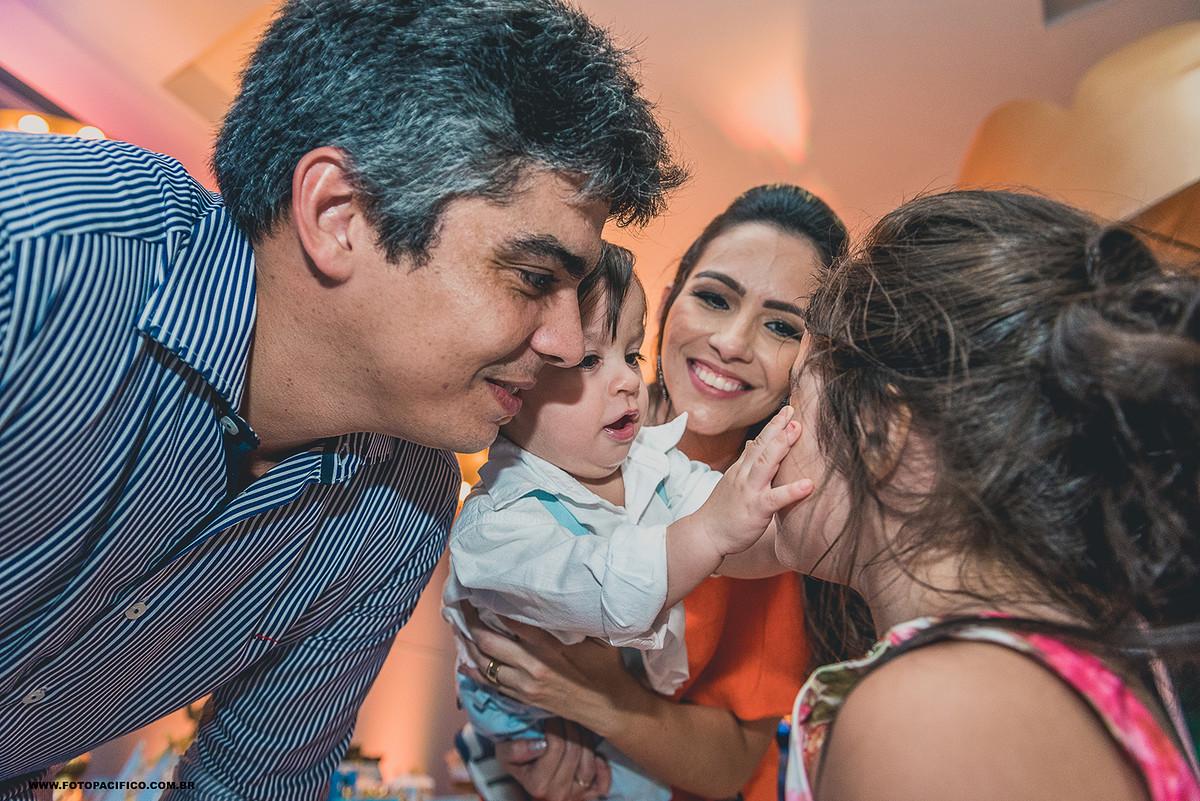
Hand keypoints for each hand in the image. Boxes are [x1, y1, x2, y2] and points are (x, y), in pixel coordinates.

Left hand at [455, 604, 640, 735]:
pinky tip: (465, 662)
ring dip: (470, 645)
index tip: (482, 590)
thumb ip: (575, 618)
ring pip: (484, 663)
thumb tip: (560, 595)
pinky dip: (475, 672)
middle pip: (488, 640)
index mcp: (550, 644)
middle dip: (471, 622)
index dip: (492, 603)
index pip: (510, 619)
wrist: (610, 707)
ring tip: (462, 628)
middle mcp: (533, 664)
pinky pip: (491, 684)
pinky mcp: (524, 697)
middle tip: (464, 606)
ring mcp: (526, 683)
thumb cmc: (606, 666)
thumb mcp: (598, 635)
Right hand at [495, 719, 612, 800]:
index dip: (555, 725)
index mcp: (537, 783)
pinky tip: (596, 754)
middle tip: (567, 715)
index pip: (555, 747)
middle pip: (574, 752)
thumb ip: (514, 749)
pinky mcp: (588, 794)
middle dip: (571, 728)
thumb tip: (539, 745)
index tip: (552, 715)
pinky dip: (603, 768)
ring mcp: (574, 795)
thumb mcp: (505, 753)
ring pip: (589, 765)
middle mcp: (557, 793)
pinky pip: (602, 784)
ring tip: (578, 729)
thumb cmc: (518, 760)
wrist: (527, 776)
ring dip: (586, 742)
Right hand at [693, 405, 811, 555]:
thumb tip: (753, 442)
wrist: (705, 534)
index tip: (788, 410)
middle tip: (793, 411)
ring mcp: (749, 491)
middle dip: (778, 428)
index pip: (758, 442)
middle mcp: (744, 475)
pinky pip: (775, 498)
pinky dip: (791, 490)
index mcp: (741, 469)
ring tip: (797, 431)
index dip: (773, 425)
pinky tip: (808, 484)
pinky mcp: (755, 510)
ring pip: (765, 464)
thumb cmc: (721, 510)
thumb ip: (745, 462)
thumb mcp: (732, 481)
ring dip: (781, 446)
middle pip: (762, 446)